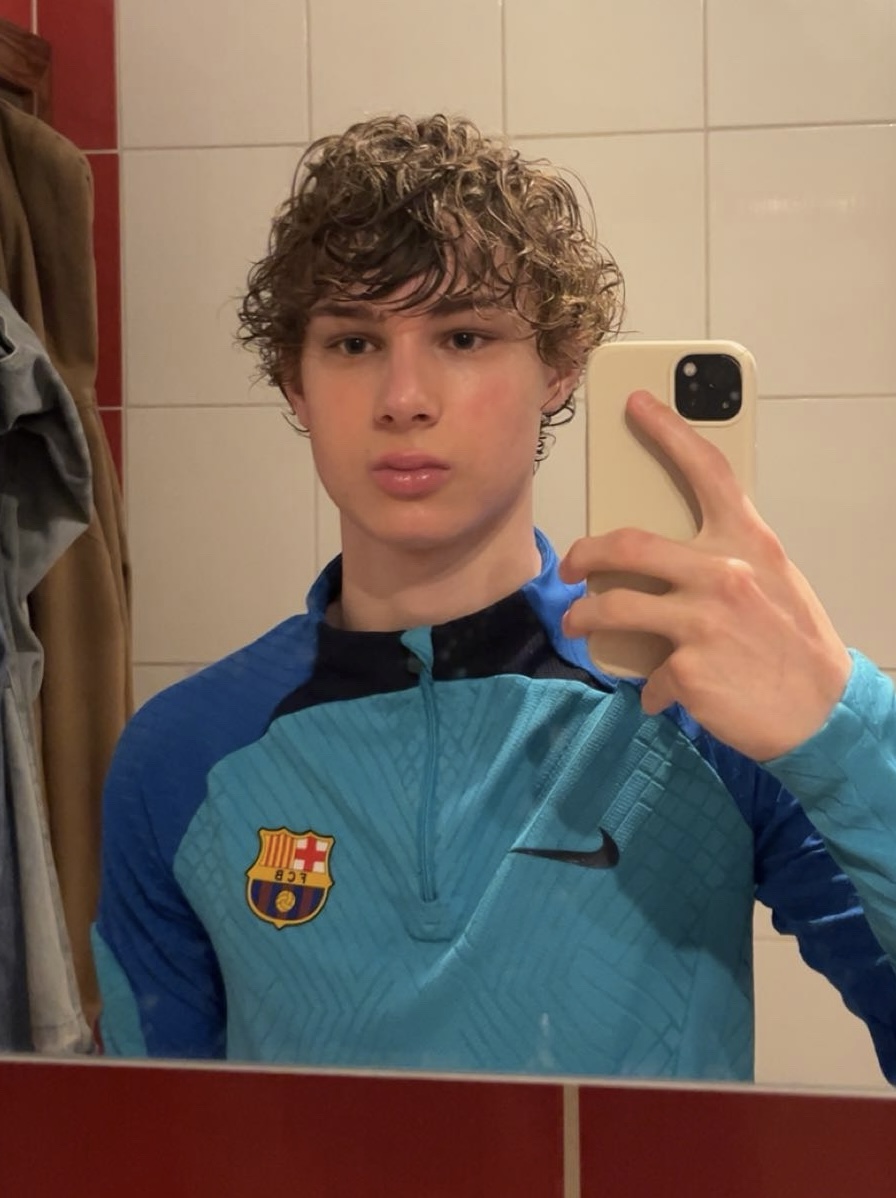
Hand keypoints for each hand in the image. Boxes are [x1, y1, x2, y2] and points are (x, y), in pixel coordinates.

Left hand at [559, 390, 851, 761]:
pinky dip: (648, 689)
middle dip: (584, 554)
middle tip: (570, 566)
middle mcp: (723, 573)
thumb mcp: (773, 582)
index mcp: (748, 543)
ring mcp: (703, 621)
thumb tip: (669, 559)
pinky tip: (660, 695)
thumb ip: (726, 560)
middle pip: (627, 545)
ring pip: (613, 608)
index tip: (636, 403)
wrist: (823, 714)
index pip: (707, 470)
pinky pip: (645, 674)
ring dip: (584, 619)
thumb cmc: (795, 645)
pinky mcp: (687, 669)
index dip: (669, 431)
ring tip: (577, 626)